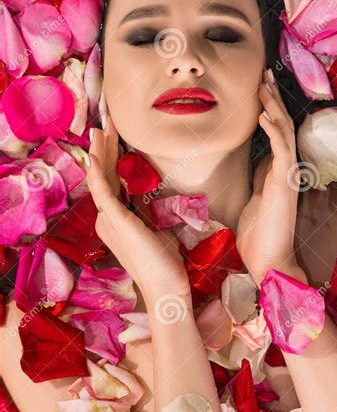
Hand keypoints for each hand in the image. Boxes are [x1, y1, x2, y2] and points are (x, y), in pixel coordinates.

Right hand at [86, 115, 190, 297]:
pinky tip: (94, 153)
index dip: (111, 159)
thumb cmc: (165, 264)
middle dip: (104, 148)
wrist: (166, 288)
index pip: (111, 182)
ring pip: (100, 179)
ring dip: (99, 152)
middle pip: (104, 176)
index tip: (115, 139)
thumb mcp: (155, 228)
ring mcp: (108, 220)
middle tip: (104, 123)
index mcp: (115, 220)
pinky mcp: (116, 221)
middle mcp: (106, 219)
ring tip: (99, 129)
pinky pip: (102, 191)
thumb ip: (147, 210)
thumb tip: (148, 193)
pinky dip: (97, 171)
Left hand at [236, 69, 305, 287]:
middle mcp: (286, 170)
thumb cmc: (259, 237)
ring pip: (284, 133)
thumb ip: (257, 181)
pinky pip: (282, 151)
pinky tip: (263, 114)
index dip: (269, 110)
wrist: (269, 262)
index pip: (276, 133)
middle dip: (272, 99)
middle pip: (282, 126)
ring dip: (274, 108)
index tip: (259, 89)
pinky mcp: (285, 184)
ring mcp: (288, 176)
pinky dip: (274, 131)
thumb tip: (254, 164)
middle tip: (264, 75)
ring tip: (264, 85)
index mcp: (277, 173)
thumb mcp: (254, 200)